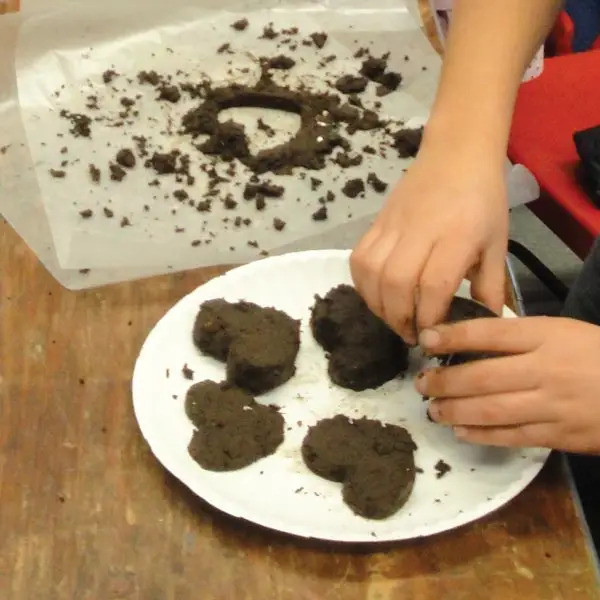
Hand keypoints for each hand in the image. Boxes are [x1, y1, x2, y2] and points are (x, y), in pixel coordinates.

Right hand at [350, 138, 507, 343]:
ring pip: (371, 272)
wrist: (456, 154)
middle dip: (399, 317)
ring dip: (377, 304)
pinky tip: (376, 294)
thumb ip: (490, 284)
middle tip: (410, 334)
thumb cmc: (483, 199)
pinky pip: (358, 258)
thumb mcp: (497, 241)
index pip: (433, 285)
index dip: (429, 317)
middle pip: (396, 282)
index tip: (433, 335)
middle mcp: (420, 231)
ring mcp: (393, 226)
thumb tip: (487, 321)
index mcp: (457, 236)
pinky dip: (362, 283)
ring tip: (392, 318)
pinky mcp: (376, 222)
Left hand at [415, 316, 599, 453]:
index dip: (453, 336)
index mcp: (548, 335)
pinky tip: (461, 432)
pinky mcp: (560, 435)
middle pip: (483, 376)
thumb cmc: (598, 354)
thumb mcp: (563, 331)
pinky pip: (513, 436)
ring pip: (492, 410)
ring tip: (432, 410)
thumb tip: (470, 340)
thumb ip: (522, 336)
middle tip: (420, 384)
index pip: (490, 333)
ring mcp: (553, 405)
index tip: (425, 340)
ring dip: (455, 411)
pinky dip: (483, 435)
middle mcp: (546, 369)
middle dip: (444, 381)